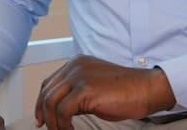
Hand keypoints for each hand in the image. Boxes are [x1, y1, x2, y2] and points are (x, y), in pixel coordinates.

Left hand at [35, 56, 175, 129]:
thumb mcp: (95, 89)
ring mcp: (79, 76)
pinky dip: (63, 125)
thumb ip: (77, 94)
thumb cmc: (125, 92)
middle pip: (47, 92)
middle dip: (44, 114)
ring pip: (51, 102)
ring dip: (53, 122)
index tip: (41, 119)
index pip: (49, 83)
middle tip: (48, 129)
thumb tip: (61, 111)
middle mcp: (75, 66)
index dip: (41, 102)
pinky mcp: (85, 89)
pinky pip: (62, 110)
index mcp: (77, 63)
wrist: (145, 89)